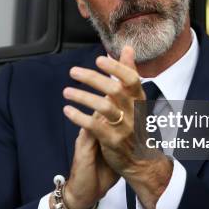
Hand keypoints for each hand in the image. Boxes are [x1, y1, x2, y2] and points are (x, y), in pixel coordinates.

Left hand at [62, 46, 172, 208]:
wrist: (142, 160)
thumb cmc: (135, 124)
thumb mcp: (135, 98)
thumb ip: (129, 73)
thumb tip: (128, 48)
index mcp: (139, 99)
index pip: (131, 79)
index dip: (116, 68)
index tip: (99, 59)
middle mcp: (134, 111)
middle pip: (114, 90)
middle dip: (92, 79)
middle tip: (73, 71)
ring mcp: (124, 127)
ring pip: (104, 107)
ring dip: (83, 97)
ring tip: (66, 92)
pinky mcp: (113, 141)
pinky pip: (95, 127)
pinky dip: (79, 117)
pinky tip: (67, 110)